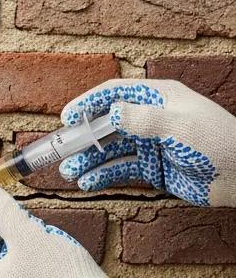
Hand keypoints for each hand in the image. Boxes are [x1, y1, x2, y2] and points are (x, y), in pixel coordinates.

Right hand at [59, 79, 235, 206]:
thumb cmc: (217, 143)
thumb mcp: (180, 126)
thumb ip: (144, 119)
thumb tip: (111, 112)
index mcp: (158, 98)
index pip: (115, 94)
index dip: (88, 104)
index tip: (66, 119)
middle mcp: (150, 118)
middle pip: (107, 125)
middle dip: (82, 139)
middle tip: (61, 153)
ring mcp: (150, 144)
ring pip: (110, 150)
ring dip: (88, 160)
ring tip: (70, 172)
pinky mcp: (151, 168)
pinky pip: (120, 170)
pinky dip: (103, 176)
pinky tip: (88, 183)